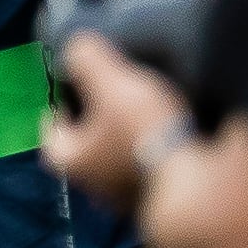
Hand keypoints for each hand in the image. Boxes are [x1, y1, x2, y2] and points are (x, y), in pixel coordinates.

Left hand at [41, 32, 191, 213]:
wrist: (196, 177)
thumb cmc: (144, 130)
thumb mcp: (111, 83)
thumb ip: (87, 61)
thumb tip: (75, 47)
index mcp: (71, 160)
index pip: (51, 134)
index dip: (57, 110)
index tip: (69, 92)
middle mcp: (94, 186)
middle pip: (84, 150)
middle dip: (92, 126)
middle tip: (106, 99)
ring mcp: (124, 198)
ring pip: (113, 164)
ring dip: (122, 142)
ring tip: (139, 114)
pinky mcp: (155, 200)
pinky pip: (143, 174)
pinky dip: (147, 157)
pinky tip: (164, 138)